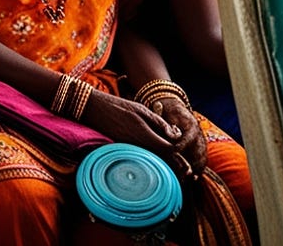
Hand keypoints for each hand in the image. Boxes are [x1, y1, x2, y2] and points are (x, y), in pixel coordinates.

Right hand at [79, 90, 203, 179]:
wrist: (93, 109)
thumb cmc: (118, 106)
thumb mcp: (142, 110)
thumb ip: (160, 123)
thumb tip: (175, 134)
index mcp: (145, 135)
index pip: (169, 149)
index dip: (180, 151)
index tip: (182, 145)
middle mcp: (138, 145)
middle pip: (163, 161)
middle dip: (177, 168)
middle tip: (189, 174)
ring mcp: (130, 149)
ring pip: (152, 163)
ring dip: (167, 169)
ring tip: (179, 175)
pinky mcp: (123, 150)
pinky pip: (141, 160)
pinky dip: (153, 164)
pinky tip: (159, 166)